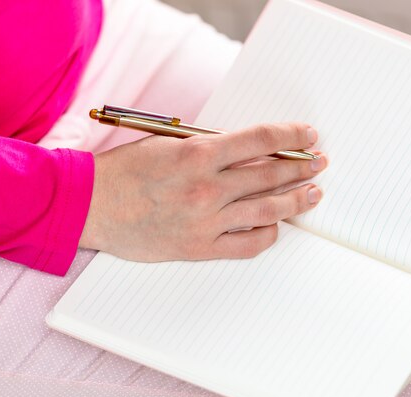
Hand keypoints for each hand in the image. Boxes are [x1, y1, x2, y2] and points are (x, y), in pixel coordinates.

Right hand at [79, 123, 326, 260]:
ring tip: (314, 193)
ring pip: (267, 209)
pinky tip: (278, 226)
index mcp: (198, 154)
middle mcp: (207, 187)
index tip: (309, 136)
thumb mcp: (168, 144)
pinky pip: (248, 244)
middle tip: (320, 164)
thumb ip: (209, 147)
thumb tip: (250, 150)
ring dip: (296, 200)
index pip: (261, 140)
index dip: (291, 136)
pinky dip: (268, 234)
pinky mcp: (200, 247)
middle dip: (302, 167)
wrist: (90, 206)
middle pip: (271, 174)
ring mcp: (206, 220)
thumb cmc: (125, 171)